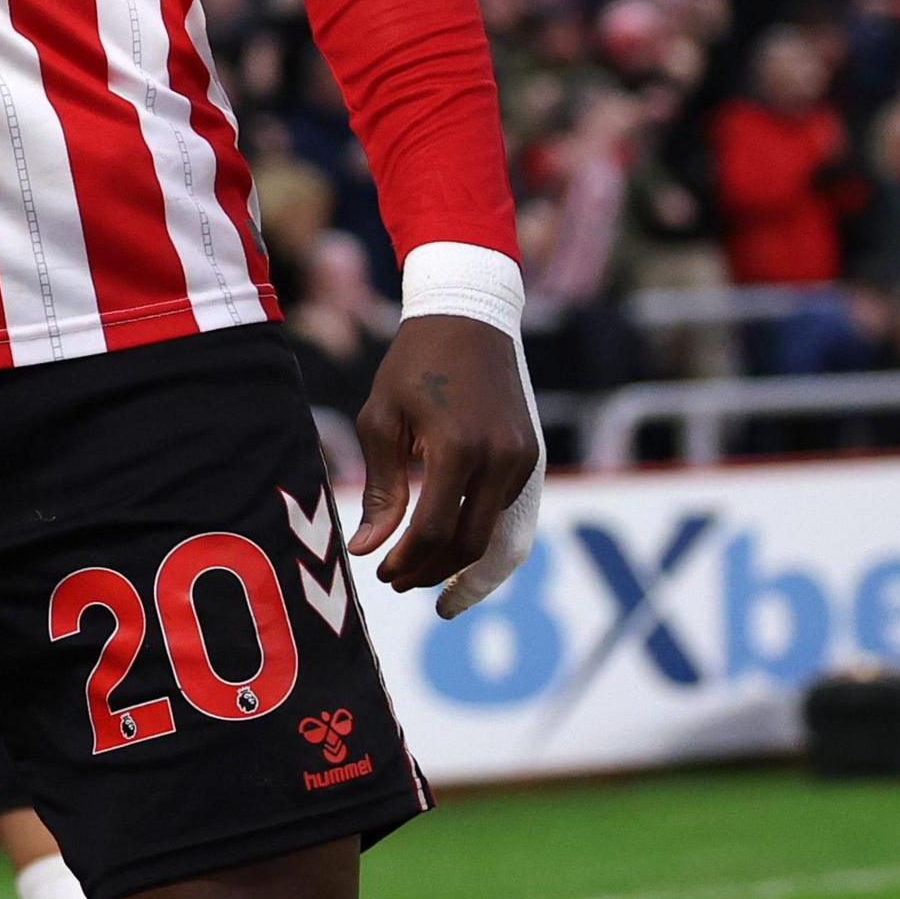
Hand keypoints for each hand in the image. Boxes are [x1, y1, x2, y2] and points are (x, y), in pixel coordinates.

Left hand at [351, 313, 542, 615]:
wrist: (470, 317)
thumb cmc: (413, 365)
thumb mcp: (382, 419)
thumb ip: (381, 489)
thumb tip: (367, 550)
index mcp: (458, 449)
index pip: (434, 531)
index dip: (406, 561)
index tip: (380, 571)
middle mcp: (501, 460)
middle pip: (471, 546)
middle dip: (433, 573)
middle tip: (397, 581)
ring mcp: (525, 461)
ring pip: (498, 538)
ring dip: (461, 565)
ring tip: (425, 579)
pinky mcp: (533, 458)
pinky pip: (511, 515)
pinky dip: (484, 540)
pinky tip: (454, 552)